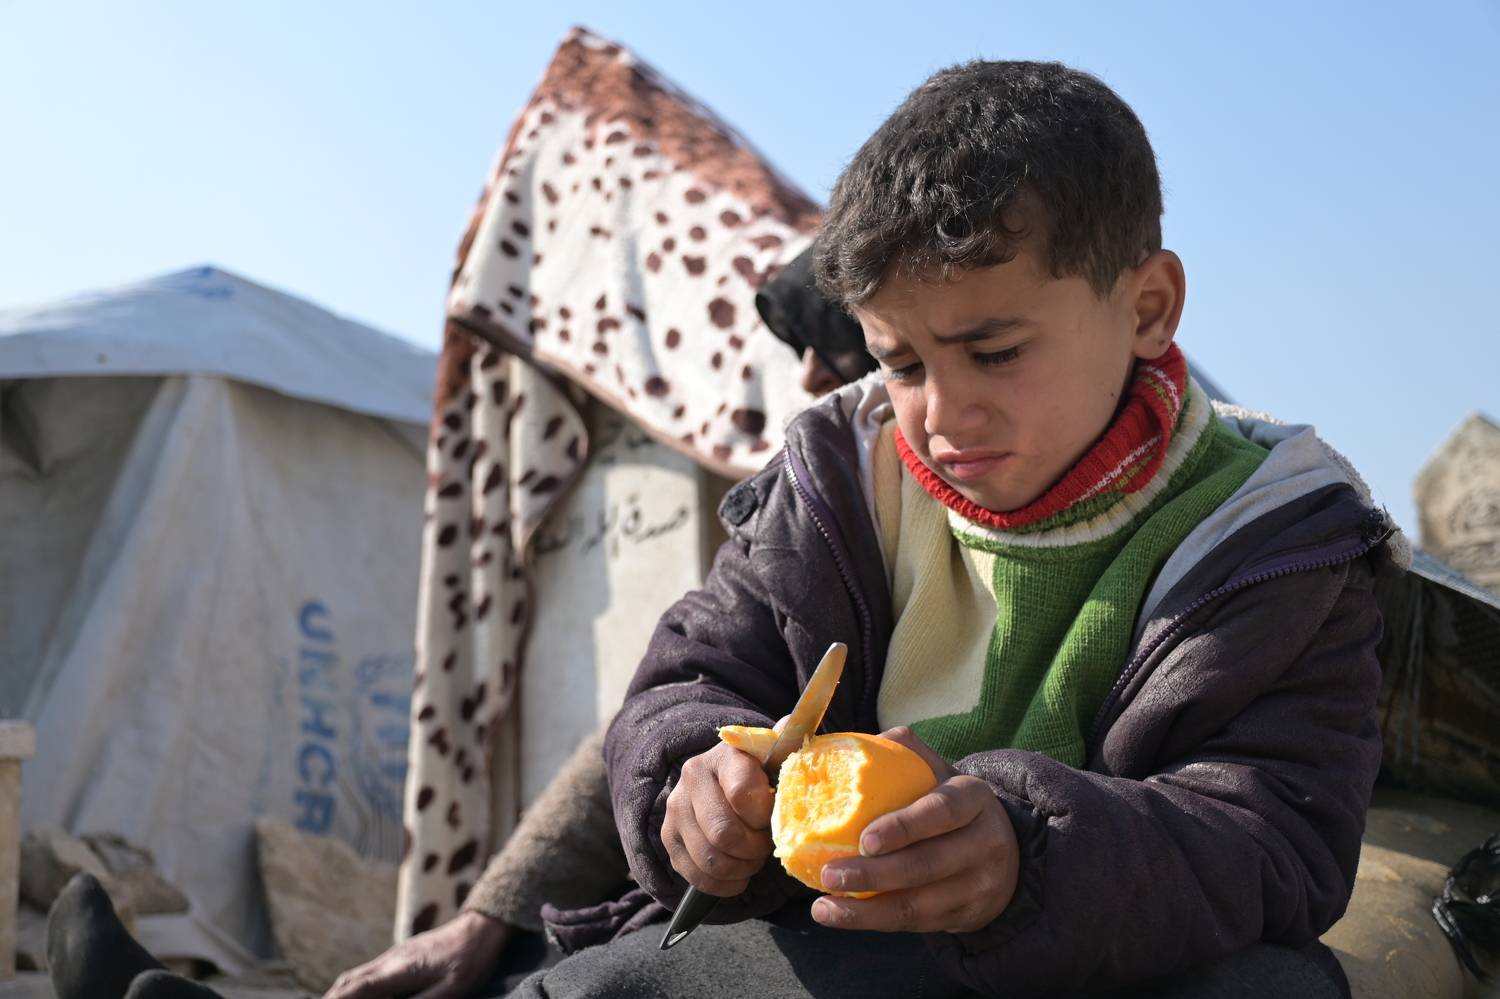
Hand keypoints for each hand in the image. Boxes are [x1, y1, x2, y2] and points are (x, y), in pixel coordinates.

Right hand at [323, 909, 510, 998]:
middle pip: (349, 982)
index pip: (357, 989)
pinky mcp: (402, 955)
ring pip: (356, 976)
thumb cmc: (472, 960)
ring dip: (340, 994)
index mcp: (401, 969)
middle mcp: (391, 960)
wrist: (482, 927)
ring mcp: (395, 955)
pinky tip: (355, 996)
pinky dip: (353, 987)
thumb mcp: (453, 989)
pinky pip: (368, 972)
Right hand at [662, 738, 775, 896]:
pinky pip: (694, 875)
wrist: (723, 778)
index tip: (775, 819)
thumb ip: (787, 745)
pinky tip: (736, 876)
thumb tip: (790, 724)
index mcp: (724, 755)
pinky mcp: (668, 836)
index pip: (742, 794)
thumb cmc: (759, 773)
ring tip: (752, 860)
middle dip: (753, 850)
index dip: (764, 817)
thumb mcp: (775, 757)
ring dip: (739, 869)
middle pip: (724, 833)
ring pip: (709, 859)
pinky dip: (721, 885)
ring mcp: (675, 808)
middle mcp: (692, 777)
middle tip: (765, 847)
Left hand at [810, 727, 1018, 934]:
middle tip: (828, 873)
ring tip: (824, 905)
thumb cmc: (951, 806)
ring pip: (919, 905)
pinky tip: (841, 916)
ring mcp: (980, 886)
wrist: (1004, 853)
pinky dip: (875, 922)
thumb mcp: (940, 774)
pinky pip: (917, 924)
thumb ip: (905, 754)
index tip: (864, 839)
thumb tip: (857, 743)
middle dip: (874, 874)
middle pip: (927, 865)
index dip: (903, 827)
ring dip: (866, 911)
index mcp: (975, 798)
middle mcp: (986, 843)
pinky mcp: (967, 917)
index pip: (942, 811)